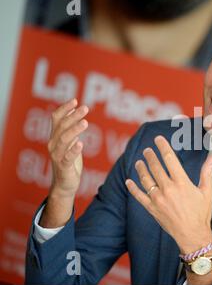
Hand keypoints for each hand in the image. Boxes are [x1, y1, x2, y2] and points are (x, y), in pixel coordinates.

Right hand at [40, 98, 88, 227]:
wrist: (65, 184)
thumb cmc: (69, 162)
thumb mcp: (70, 143)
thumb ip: (70, 129)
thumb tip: (73, 112)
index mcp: (55, 137)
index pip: (56, 119)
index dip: (64, 109)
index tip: (75, 100)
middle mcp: (53, 144)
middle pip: (62, 126)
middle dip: (73, 116)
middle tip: (85, 108)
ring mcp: (57, 156)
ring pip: (64, 140)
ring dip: (74, 130)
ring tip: (85, 123)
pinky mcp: (64, 167)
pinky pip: (67, 157)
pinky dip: (73, 150)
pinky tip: (80, 143)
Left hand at [125, 135, 211, 253]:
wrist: (193, 235)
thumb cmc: (202, 213)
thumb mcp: (207, 191)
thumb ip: (207, 172)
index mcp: (182, 183)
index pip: (169, 159)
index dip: (163, 146)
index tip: (158, 139)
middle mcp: (168, 189)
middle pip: (155, 166)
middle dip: (150, 155)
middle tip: (148, 150)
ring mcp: (158, 199)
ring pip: (145, 179)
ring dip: (141, 168)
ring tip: (140, 161)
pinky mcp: (152, 209)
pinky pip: (139, 196)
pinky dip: (133, 188)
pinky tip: (129, 181)